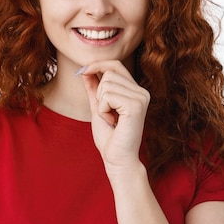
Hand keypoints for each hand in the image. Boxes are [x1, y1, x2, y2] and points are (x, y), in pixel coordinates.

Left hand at [79, 60, 149, 174]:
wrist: (116, 158)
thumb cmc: (109, 136)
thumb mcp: (98, 106)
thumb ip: (93, 88)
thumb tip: (85, 70)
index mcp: (136, 90)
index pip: (115, 64)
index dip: (97, 64)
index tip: (82, 71)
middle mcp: (142, 91)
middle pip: (109, 72)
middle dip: (99, 92)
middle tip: (107, 113)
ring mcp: (141, 97)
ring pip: (106, 83)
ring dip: (101, 103)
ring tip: (111, 119)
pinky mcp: (135, 106)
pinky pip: (107, 96)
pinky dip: (103, 110)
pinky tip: (113, 121)